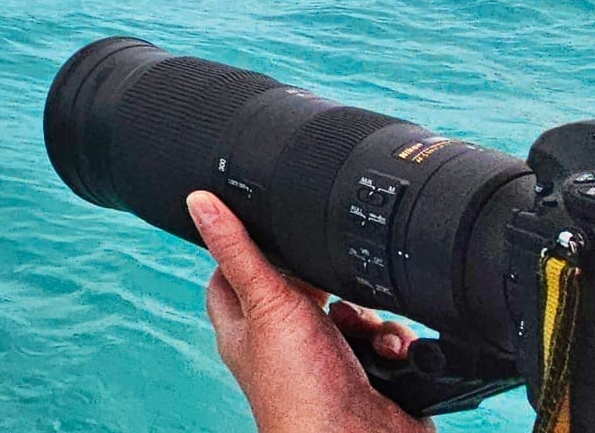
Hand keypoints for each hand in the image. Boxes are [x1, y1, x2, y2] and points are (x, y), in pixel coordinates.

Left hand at [188, 192, 433, 432]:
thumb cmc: (298, 392)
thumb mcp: (265, 302)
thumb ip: (238, 249)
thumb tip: (200, 202)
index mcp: (247, 325)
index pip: (234, 272)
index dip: (250, 246)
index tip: (270, 225)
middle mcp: (285, 343)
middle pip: (305, 288)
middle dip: (329, 279)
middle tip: (331, 282)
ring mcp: (328, 360)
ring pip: (352, 312)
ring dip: (368, 316)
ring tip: (362, 330)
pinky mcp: (368, 375)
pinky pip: (386, 342)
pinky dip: (394, 343)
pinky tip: (389, 353)